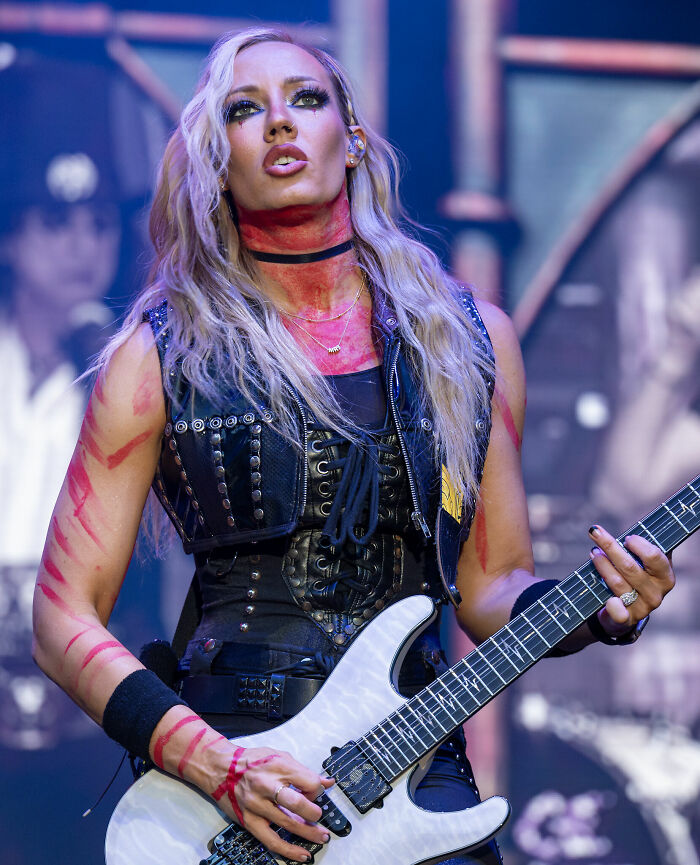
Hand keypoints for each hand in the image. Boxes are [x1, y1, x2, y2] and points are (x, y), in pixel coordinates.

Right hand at [202, 741, 333, 861]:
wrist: (221, 768)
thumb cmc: (251, 761)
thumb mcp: (279, 756)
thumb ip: (303, 770)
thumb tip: (327, 782)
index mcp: (278, 766)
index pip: (308, 782)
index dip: (317, 789)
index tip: (317, 792)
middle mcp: (267, 786)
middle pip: (298, 803)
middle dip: (315, 813)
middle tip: (320, 817)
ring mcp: (257, 805)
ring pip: (287, 824)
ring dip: (308, 833)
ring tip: (321, 837)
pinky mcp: (250, 821)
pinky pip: (271, 840)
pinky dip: (288, 850)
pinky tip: (301, 854)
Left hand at [588, 524, 674, 636]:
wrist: (627, 610)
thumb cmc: (636, 577)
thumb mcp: (645, 563)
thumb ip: (643, 547)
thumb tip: (635, 527)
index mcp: (665, 577)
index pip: (654, 557)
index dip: (638, 545)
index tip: (626, 537)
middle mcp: (656, 594)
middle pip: (630, 566)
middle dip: (610, 546)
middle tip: (595, 533)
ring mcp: (642, 608)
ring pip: (617, 582)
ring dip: (602, 564)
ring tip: (594, 552)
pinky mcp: (627, 619)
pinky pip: (618, 612)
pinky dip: (611, 605)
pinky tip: (605, 596)